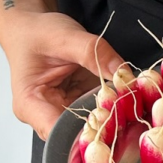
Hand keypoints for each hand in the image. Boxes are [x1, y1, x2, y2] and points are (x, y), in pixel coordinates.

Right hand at [0, 7, 128, 132]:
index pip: (58, 134)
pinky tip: (130, 97)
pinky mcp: (80, 104)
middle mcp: (45, 114)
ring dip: (115, 117)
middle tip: (131, 109)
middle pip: (78, 135)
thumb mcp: (64, 37)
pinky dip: (117, 106)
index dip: (87, 133)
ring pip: (94, 127)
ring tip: (133, 102)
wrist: (32, 27)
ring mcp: (64, 111)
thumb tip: (123, 73)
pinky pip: (101, 113)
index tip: (113, 120)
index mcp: (30, 105)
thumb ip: (94, 53)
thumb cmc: (36, 34)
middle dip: (107, 125)